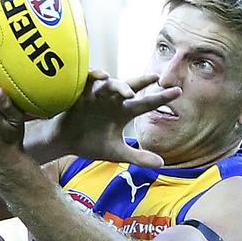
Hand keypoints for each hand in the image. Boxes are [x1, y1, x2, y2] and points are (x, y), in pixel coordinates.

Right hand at [46, 70, 181, 166]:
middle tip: (156, 77)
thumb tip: (162, 164)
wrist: (63, 143)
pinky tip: (101, 76)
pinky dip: (94, 77)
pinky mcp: (80, 94)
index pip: (145, 104)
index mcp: (123, 112)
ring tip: (129, 92)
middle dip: (142, 81)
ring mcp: (96, 96)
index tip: (178, 92)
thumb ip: (138, 157)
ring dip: (120, 85)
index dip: (161, 98)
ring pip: (111, 84)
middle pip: (130, 86)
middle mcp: (112, 100)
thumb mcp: (116, 153)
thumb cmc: (89, 144)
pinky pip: (88, 81)